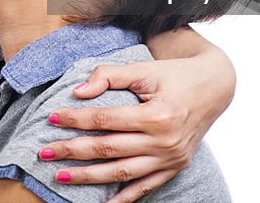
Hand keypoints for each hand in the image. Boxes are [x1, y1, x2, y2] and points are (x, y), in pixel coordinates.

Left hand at [41, 53, 234, 202]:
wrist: (214, 88)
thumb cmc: (175, 76)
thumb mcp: (144, 69)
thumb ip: (110, 76)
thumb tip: (79, 91)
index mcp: (156, 115)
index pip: (105, 120)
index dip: (76, 119)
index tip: (52, 118)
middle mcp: (164, 141)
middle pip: (108, 149)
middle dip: (73, 151)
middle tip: (45, 153)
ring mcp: (170, 158)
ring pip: (122, 173)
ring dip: (89, 177)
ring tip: (62, 176)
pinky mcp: (174, 168)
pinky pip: (145, 188)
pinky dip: (124, 198)